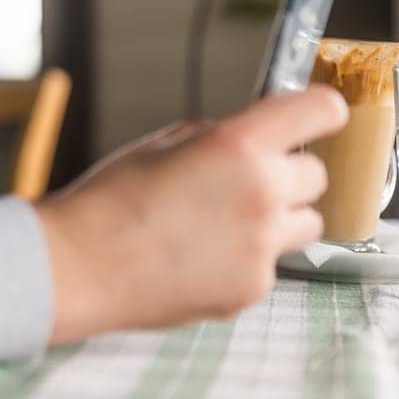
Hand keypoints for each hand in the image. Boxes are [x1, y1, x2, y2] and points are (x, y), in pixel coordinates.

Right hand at [35, 86, 347, 342]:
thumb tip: (250, 143)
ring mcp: (261, 247)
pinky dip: (244, 259)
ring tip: (221, 225)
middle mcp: (261, 193)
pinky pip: (269, 263)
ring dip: (277, 218)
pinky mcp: (253, 287)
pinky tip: (197, 259)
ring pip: (304, 224)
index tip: (315, 118)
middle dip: (286, 174)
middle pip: (316, 175)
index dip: (321, 112)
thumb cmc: (108, 201)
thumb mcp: (160, 146)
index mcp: (237, 145)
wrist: (78, 267)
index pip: (321, 111)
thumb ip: (216, 139)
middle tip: (242, 182)